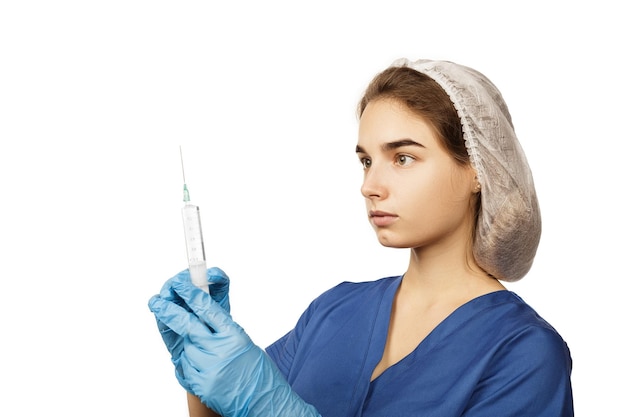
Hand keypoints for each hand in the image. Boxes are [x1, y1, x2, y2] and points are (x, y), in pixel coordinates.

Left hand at [148, 276, 319, 416]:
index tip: (178, 285)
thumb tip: (199, 314)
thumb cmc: (258, 372)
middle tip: (156, 302)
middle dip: (169, 312)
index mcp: (234, 335)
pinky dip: (190, 365)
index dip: (191, 294)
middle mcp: (220, 350)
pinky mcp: (200, 385)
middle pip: (188, 325)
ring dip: (190, 347)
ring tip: (207, 356)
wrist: (264, 403)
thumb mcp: (244, 342)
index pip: (208, 309)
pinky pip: (185, 368)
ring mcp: (208, 368)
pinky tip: (204, 369)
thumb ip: (222, 329)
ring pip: (186, 348)